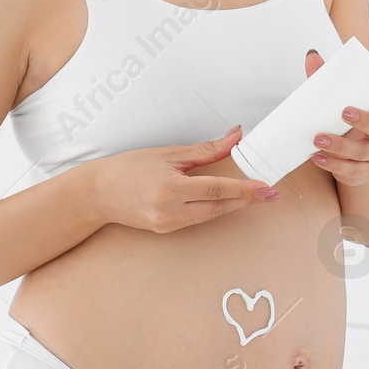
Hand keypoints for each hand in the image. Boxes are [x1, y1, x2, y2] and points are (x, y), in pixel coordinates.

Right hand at [85, 126, 281, 234]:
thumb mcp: (167, 154)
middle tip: (271, 195)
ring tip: (256, 196)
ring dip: (234, 205)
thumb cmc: (127, 168)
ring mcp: (168, 224)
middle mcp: (170, 211)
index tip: (265, 188)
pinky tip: (226, 201)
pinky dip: (214, 209)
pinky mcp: (166, 230)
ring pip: (211, 215)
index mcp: (170, 188)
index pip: (217, 189)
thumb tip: (234, 137)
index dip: (245, 189)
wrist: (97, 193)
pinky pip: (198, 219)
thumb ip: (205, 150)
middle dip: (247, 200)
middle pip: (219, 207)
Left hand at [304, 48, 368, 187]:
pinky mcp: (362, 173)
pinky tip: (317, 158)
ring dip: (339, 146)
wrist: (357, 166)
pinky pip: (349, 170)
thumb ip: (327, 81)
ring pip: (361, 153)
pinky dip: (332, 164)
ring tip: (318, 139)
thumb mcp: (339, 104)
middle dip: (364, 120)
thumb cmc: (348, 127)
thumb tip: (312, 56)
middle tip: (345, 112)